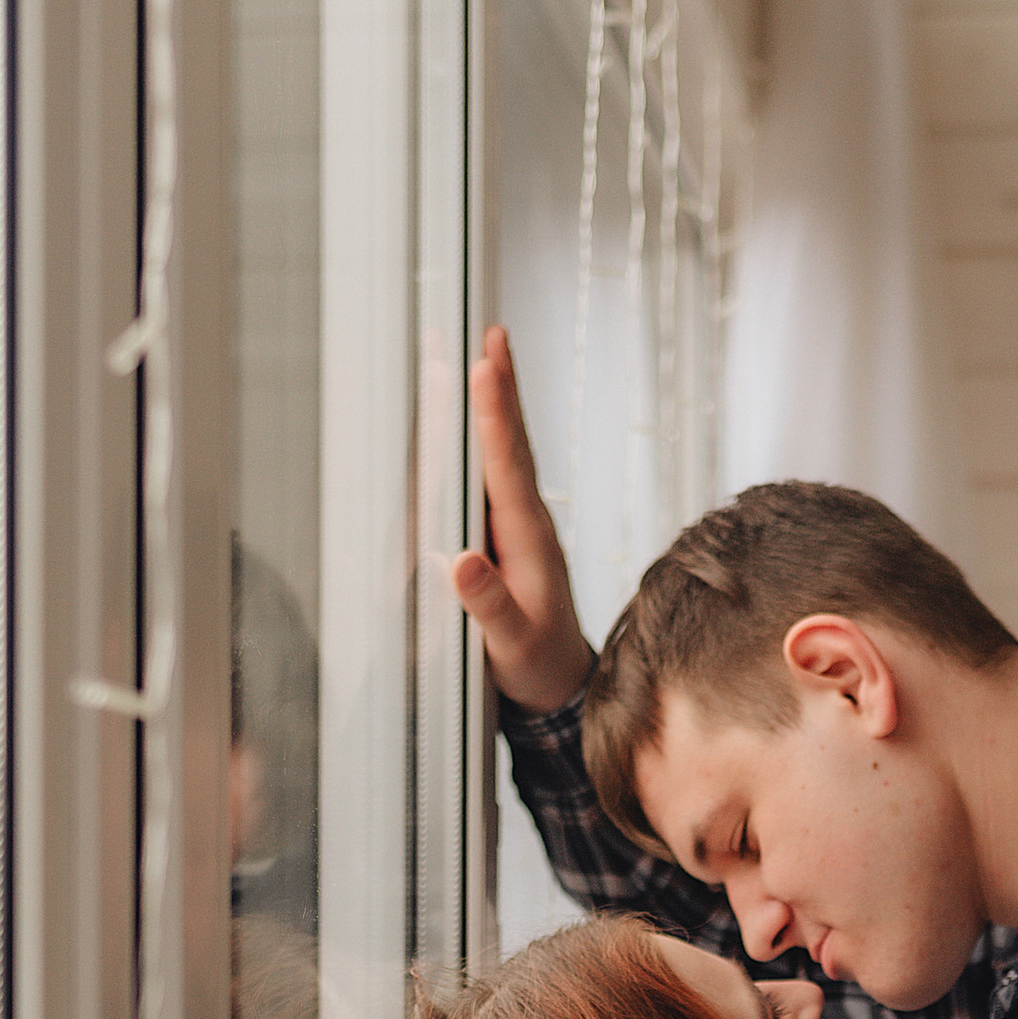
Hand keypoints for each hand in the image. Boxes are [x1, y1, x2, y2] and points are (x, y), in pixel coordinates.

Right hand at [448, 327, 596, 712]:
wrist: (559, 686)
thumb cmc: (535, 666)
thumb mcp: (511, 645)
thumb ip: (489, 606)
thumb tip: (459, 561)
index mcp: (529, 539)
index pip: (508, 466)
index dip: (495, 416)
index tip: (486, 367)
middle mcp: (526, 521)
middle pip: (510, 443)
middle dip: (501, 388)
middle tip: (491, 333)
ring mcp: (516, 524)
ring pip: (501, 453)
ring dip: (490, 404)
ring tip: (475, 354)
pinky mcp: (503, 534)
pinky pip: (488, 476)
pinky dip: (476, 439)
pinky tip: (458, 419)